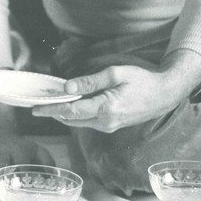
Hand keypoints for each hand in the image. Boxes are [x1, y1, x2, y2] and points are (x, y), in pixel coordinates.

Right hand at [0, 136, 54, 192]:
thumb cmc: (21, 147)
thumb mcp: (37, 150)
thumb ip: (47, 163)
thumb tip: (54, 180)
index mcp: (19, 148)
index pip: (20, 160)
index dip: (21, 173)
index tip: (22, 186)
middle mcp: (2, 149)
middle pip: (0, 162)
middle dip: (2, 176)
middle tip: (4, 190)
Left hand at [31, 50, 200, 132]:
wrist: (165, 94)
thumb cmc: (143, 80)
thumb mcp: (116, 73)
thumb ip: (89, 81)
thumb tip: (66, 87)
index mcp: (106, 109)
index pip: (71, 110)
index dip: (50, 109)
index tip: (35, 108)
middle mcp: (106, 122)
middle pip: (71, 119)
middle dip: (53, 112)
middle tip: (36, 105)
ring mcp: (109, 126)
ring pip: (79, 122)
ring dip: (63, 114)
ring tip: (48, 104)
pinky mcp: (112, 126)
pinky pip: (88, 122)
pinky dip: (76, 114)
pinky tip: (69, 104)